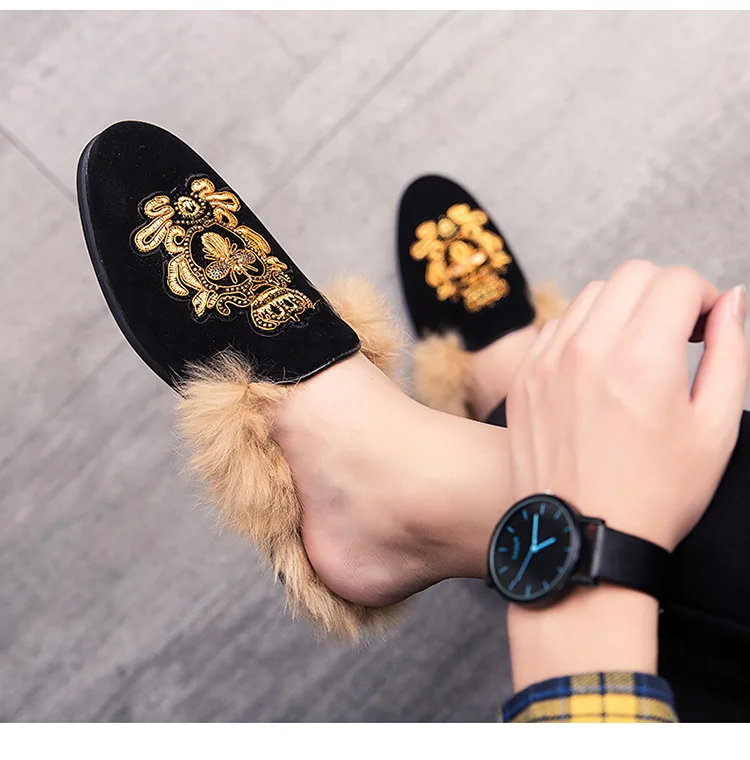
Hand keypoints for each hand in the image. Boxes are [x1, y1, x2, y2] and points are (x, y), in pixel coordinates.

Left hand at [505, 261, 748, 692]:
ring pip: (591, 295)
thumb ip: (731, 352)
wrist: (584, 536)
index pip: (675, 280)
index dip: (701, 296)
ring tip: (637, 349)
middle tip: (677, 332)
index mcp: (642, 357)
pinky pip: (557, 325)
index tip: (705, 324)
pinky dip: (584, 330)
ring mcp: (548, 361)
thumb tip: (731, 301)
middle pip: (632, 275)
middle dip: (664, 292)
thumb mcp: (715, 427)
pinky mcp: (525, 377)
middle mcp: (588, 349)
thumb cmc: (654, 494)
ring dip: (622, 308)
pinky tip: (599, 364)